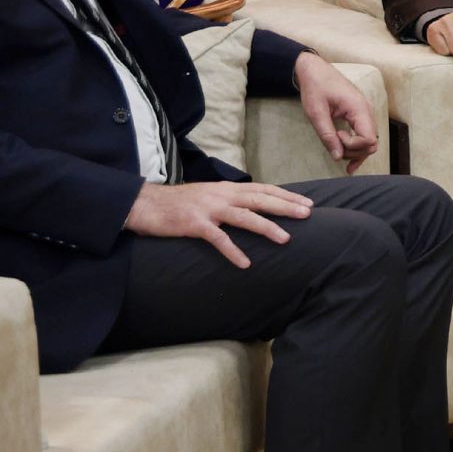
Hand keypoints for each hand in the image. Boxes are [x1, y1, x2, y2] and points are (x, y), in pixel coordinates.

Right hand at [126, 180, 313, 268]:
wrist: (145, 204)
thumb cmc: (180, 203)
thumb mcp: (209, 195)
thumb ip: (231, 199)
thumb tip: (254, 206)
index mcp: (227, 188)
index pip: (263, 189)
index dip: (286, 195)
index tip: (306, 202)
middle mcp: (221, 195)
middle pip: (259, 199)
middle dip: (285, 207)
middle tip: (307, 214)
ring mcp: (208, 209)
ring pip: (243, 217)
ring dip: (266, 227)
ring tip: (286, 239)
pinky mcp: (194, 224)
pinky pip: (218, 239)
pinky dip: (232, 251)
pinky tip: (246, 263)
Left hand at [293, 51, 378, 171]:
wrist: (315, 70)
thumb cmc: (315, 87)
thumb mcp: (316, 113)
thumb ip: (327, 136)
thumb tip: (338, 157)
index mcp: (359, 108)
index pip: (369, 139)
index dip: (352, 146)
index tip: (336, 136)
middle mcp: (367, 111)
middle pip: (372, 143)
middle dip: (353, 151)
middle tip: (333, 144)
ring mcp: (365, 113)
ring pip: (369, 142)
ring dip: (354, 151)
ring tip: (335, 148)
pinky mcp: (360, 114)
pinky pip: (365, 135)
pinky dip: (357, 148)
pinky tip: (348, 160)